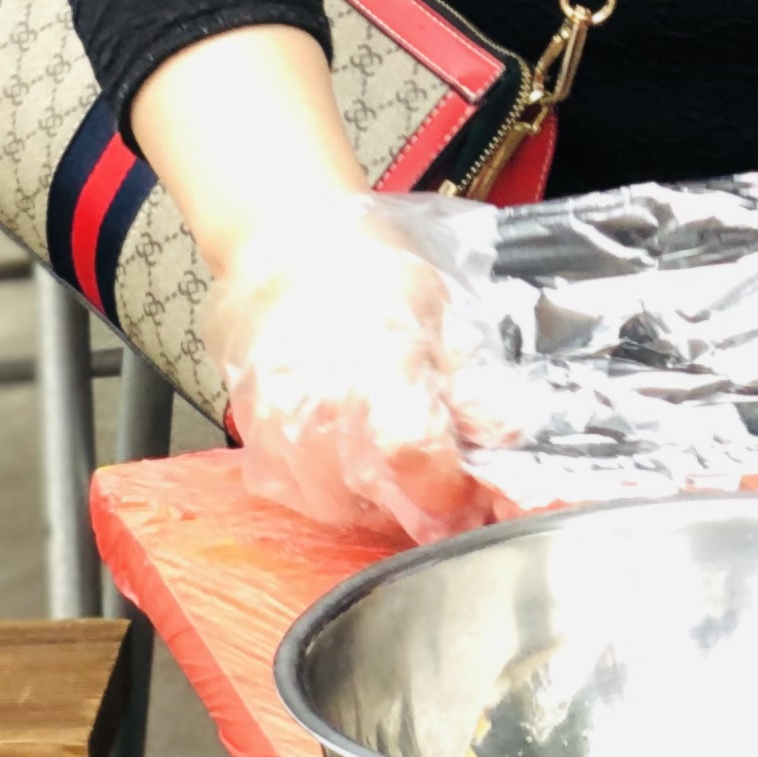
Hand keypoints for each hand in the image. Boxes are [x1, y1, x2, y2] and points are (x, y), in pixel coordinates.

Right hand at [204, 196, 495, 545]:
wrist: (288, 249)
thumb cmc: (370, 269)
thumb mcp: (442, 311)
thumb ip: (469, 382)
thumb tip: (505, 432)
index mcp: (373, 373)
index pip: (413, 459)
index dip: (450, 490)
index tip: (475, 496)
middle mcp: (317, 412)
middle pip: (378, 496)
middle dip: (424, 504)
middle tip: (451, 487)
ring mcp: (277, 432)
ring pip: (336, 507)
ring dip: (379, 503)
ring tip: (405, 473)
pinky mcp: (252, 443)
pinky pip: (296, 494)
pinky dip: (332, 492)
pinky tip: (356, 464)